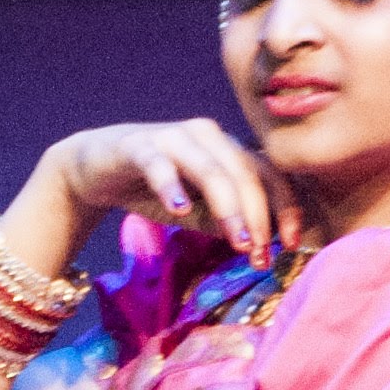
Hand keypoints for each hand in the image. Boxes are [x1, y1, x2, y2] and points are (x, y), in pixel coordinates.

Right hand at [53, 119, 299, 258]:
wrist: (97, 168)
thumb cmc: (155, 188)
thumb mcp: (199, 212)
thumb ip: (228, 222)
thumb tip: (264, 246)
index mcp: (228, 149)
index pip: (267, 173)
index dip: (284, 208)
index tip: (291, 244)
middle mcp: (208, 136)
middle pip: (245, 173)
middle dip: (257, 216)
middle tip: (259, 254)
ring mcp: (174, 137)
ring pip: (211, 169)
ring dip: (228, 207)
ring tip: (236, 241)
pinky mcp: (138, 146)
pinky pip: (160, 165)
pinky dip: (172, 186)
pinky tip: (180, 210)